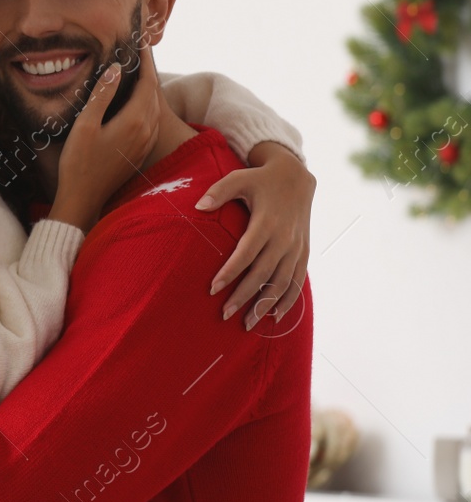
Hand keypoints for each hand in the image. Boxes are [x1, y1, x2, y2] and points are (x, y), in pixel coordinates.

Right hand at [49, 49, 162, 231]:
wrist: (84, 198)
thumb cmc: (79, 163)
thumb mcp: (85, 125)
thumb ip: (102, 95)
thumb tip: (115, 69)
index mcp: (136, 121)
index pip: (147, 82)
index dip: (145, 61)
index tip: (140, 42)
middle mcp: (147, 130)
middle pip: (154, 93)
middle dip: (147, 71)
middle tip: (138, 52)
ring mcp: (145, 143)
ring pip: (154, 107)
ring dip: (148, 88)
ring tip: (136, 72)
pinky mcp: (140, 151)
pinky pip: (150, 120)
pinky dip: (145, 104)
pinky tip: (133, 102)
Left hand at [196, 142, 314, 329]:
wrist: (296, 177)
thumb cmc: (260, 179)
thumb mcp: (238, 178)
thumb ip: (218, 191)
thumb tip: (198, 206)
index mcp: (267, 222)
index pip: (246, 253)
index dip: (230, 272)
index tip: (212, 289)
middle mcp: (284, 238)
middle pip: (263, 273)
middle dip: (244, 296)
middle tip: (224, 314)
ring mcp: (296, 248)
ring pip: (282, 283)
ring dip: (266, 305)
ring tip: (248, 324)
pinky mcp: (303, 253)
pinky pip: (298, 281)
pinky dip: (289, 301)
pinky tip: (275, 317)